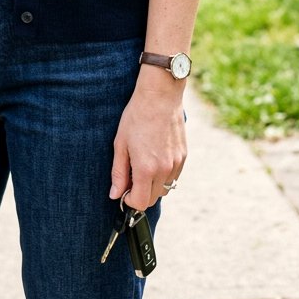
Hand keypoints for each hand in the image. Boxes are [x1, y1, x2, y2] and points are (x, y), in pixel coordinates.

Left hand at [109, 70, 185, 209]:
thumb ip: (119, 172)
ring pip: (164, 188)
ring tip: (143, 163)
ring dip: (153, 184)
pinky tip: (155, 156)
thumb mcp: (121, 144)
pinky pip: (173, 176)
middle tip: (131, 174)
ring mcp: (176, 164)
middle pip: (152, 198)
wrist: (160, 95)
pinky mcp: (183, 156)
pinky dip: (163, 174)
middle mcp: (164, 170)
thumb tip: (115, 194)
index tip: (124, 190)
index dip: (129, 200)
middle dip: (140, 193)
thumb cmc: (137, 116)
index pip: (140, 203)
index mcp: (146, 169)